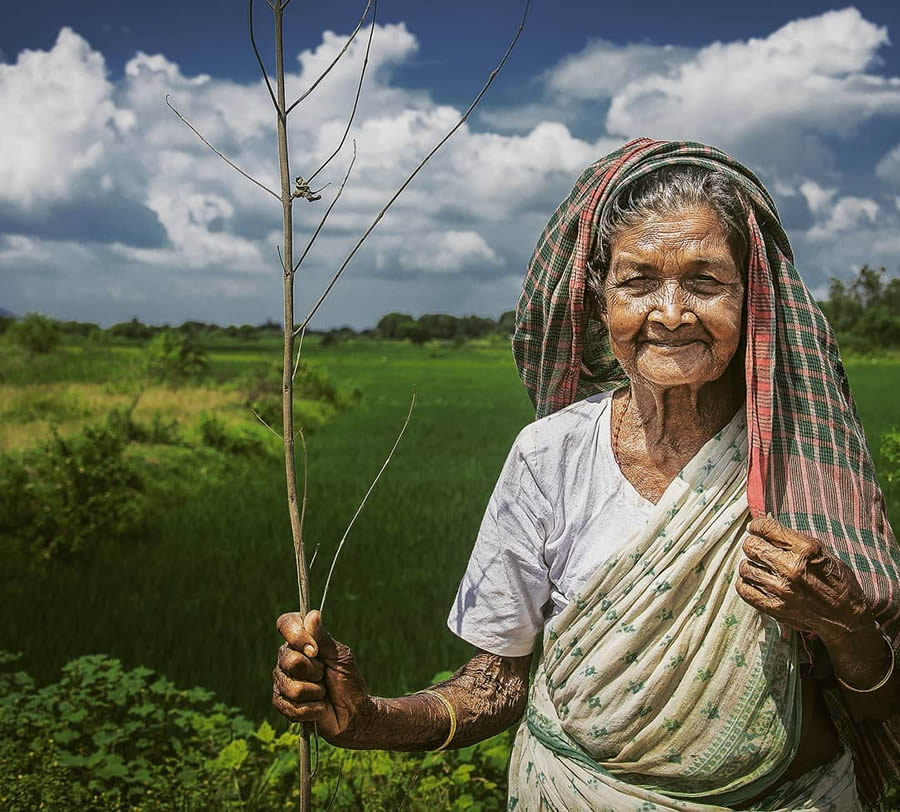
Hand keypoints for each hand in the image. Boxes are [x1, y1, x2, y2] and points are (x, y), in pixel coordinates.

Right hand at [272, 610, 372, 743]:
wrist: (353, 713)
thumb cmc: (348, 681)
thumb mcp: (340, 656)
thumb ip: (323, 638)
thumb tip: (312, 615)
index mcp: (301, 642)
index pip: (286, 624)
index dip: (297, 635)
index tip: (315, 650)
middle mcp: (287, 658)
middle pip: (290, 660)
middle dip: (315, 671)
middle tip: (324, 675)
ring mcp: (282, 681)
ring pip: (293, 687)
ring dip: (316, 692)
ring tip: (323, 692)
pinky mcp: (281, 704)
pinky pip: (292, 707)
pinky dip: (313, 709)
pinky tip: (319, 707)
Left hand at [735, 516, 871, 643]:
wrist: (846, 617)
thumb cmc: (836, 581)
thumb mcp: (822, 552)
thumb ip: (794, 540)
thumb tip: (765, 527)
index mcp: (805, 549)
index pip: (765, 527)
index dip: (757, 526)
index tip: (756, 529)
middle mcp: (790, 567)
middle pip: (751, 546)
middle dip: (753, 544)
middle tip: (758, 548)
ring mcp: (780, 589)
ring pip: (745, 567)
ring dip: (750, 565)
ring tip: (759, 567)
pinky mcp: (773, 607)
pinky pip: (744, 589)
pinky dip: (746, 583)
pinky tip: (755, 581)